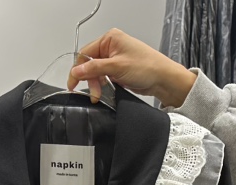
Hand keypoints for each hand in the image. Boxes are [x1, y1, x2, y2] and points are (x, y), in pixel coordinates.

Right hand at [68, 29, 196, 107]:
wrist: (163, 79)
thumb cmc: (147, 67)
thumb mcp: (116, 67)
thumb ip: (94, 69)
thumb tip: (76, 70)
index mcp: (110, 39)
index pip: (85, 53)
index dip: (78, 69)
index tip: (72, 83)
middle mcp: (112, 47)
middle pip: (90, 65)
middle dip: (90, 80)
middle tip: (93, 93)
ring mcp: (115, 59)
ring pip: (97, 73)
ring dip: (96, 85)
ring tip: (100, 95)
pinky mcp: (119, 70)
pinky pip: (105, 78)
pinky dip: (103, 86)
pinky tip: (105, 92)